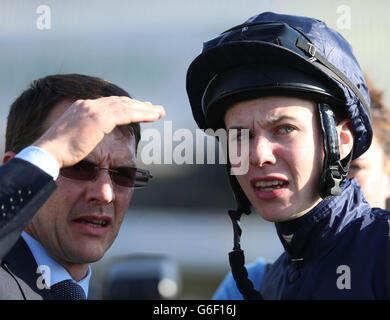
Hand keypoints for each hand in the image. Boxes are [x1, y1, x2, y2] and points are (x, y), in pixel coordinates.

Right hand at [33, 96, 164, 167]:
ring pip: (126, 106)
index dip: (126, 105)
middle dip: (138, 105)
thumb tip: (91, 138)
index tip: (139, 109)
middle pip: (120, 102)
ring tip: (159, 112)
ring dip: (145, 109)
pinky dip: (141, 114)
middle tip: (153, 108)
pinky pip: (126, 113)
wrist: (48, 153)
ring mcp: (93, 110)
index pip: (109, 103)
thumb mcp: (74, 138)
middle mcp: (88, 105)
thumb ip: (86, 133)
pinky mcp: (99, 119)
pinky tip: (153, 116)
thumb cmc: (59, 152)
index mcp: (81, 107)